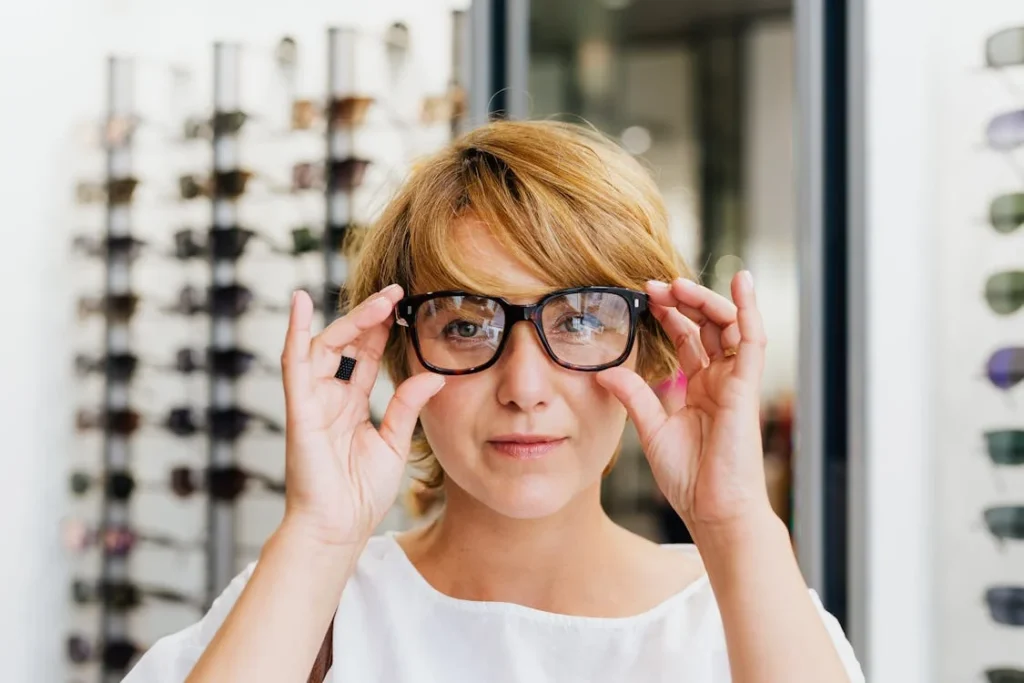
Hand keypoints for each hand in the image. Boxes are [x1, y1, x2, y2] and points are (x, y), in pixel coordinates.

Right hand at [279, 285, 444, 547]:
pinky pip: (294, 365)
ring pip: (325, 347)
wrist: (339, 529)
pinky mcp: (299, 411)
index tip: (404, 305)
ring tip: (379, 301)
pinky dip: (295, 332)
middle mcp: (329, 398)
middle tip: (396, 293)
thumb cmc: (360, 494)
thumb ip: (408, 406)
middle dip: (369, 317)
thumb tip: (432, 375)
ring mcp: (312, 402)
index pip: (366, 357)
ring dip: (351, 321)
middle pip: (347, 344)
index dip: (382, 330)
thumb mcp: (393, 441)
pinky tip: (300, 303)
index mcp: (350, 406)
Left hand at [596, 272, 771, 531]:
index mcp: (699, 389)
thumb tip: (604, 371)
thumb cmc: (689, 478)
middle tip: (656, 286)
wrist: (712, 510)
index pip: (688, 340)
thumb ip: (633, 396)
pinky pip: (753, 341)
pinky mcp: (746, 388)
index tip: (646, 296)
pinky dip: (749, 310)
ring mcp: (734, 383)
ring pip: (728, 327)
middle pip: (708, 326)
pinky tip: (742, 282)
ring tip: (678, 285)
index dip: (670, 315)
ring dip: (705, 301)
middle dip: (684, 301)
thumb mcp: (651, 428)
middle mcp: (719, 381)